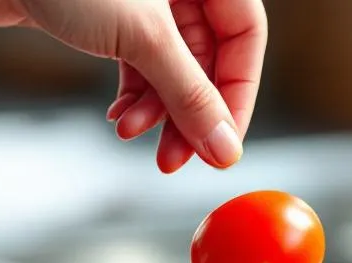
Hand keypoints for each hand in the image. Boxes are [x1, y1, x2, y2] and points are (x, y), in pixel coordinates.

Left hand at [0, 0, 265, 173]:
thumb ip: (188, 94)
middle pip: (207, 58)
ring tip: (131, 134)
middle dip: (189, 112)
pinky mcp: (106, 16)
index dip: (238, 93)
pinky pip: (136, 63)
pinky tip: (118, 119)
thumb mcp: (142, 37)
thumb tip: (225, 149)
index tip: (222, 144)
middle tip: (177, 159)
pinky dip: (131, 96)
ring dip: (156, 110)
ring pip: (169, 66)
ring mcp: (143, 1)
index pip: (245, 36)